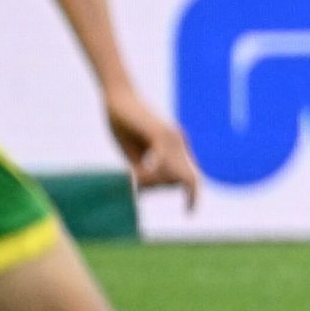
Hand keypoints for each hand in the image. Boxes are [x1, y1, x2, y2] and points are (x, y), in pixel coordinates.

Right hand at [104, 85, 201, 210]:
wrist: (116, 97)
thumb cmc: (124, 125)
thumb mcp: (135, 155)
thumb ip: (145, 171)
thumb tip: (148, 189)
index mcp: (176, 148)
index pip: (192, 176)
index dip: (193, 196)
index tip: (189, 213)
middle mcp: (179, 143)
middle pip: (186, 180)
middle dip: (164, 190)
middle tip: (140, 187)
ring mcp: (171, 138)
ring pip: (173, 175)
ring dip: (152, 182)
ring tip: (133, 172)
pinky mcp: (159, 134)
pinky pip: (162, 162)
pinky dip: (152, 173)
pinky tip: (137, 172)